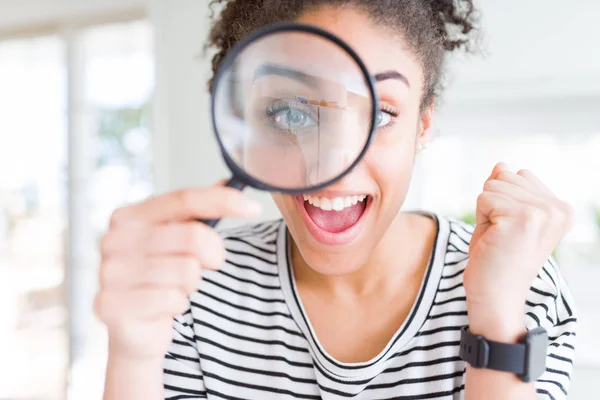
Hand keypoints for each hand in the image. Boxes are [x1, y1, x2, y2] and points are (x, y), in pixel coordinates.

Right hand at [94, 182, 261, 360]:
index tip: (253, 208)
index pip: (184, 198)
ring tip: (174, 288)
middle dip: (213, 254)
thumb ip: (196, 212)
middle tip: (208, 265)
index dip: (223, 200)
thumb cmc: (156, 279)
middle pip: (192, 235)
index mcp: (128, 217)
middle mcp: (114, 240)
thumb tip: (227, 182)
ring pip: (187, 270)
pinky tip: (163, 308)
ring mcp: (110, 273)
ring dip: (191, 284)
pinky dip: (178, 305)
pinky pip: (173, 300)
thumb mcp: (174, 240)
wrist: (130, 329)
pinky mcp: (112, 305)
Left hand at [464, 162, 572, 328]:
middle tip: (500, 236)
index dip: (502, 200)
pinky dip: (480, 219)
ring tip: (497, 239)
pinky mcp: (522, 218)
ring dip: (485, 212)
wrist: (495, 296)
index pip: (517, 174)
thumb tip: (502, 163)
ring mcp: (543, 212)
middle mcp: (558, 208)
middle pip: (504, 176)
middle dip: (492, 204)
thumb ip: (505, 189)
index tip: (510, 230)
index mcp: (561, 208)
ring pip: (492, 185)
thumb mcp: (502, 216)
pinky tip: (492, 241)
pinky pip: (484, 197)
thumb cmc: (496, 259)